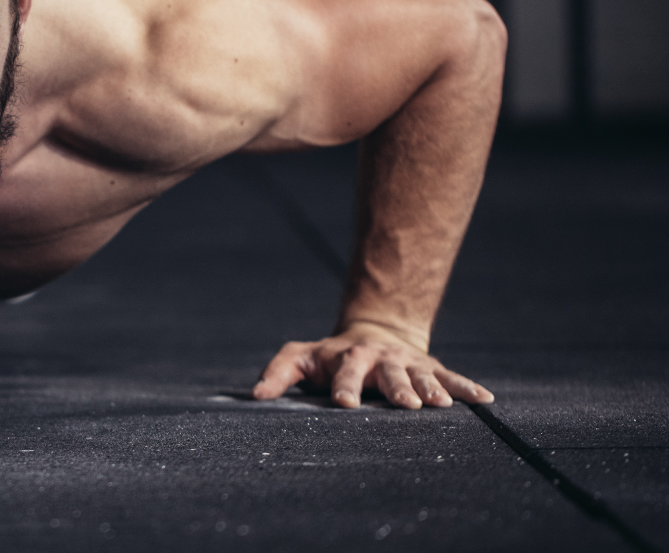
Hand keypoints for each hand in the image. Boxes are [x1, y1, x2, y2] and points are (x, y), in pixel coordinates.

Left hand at [251, 321, 492, 408]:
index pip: (343, 373)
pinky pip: (452, 378)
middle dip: (395, 389)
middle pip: (388, 375)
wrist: (373, 334)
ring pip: (421, 377)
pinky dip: (467, 388)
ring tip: (442, 405)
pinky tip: (485, 401)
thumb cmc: (330, 357)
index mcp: (347, 358)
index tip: (343, 403)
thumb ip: (278, 373)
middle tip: (405, 406)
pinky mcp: (431, 369)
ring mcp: (407, 364)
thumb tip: (255, 396)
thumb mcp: (300, 358)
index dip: (343, 386)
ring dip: (432, 390)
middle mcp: (379, 360)